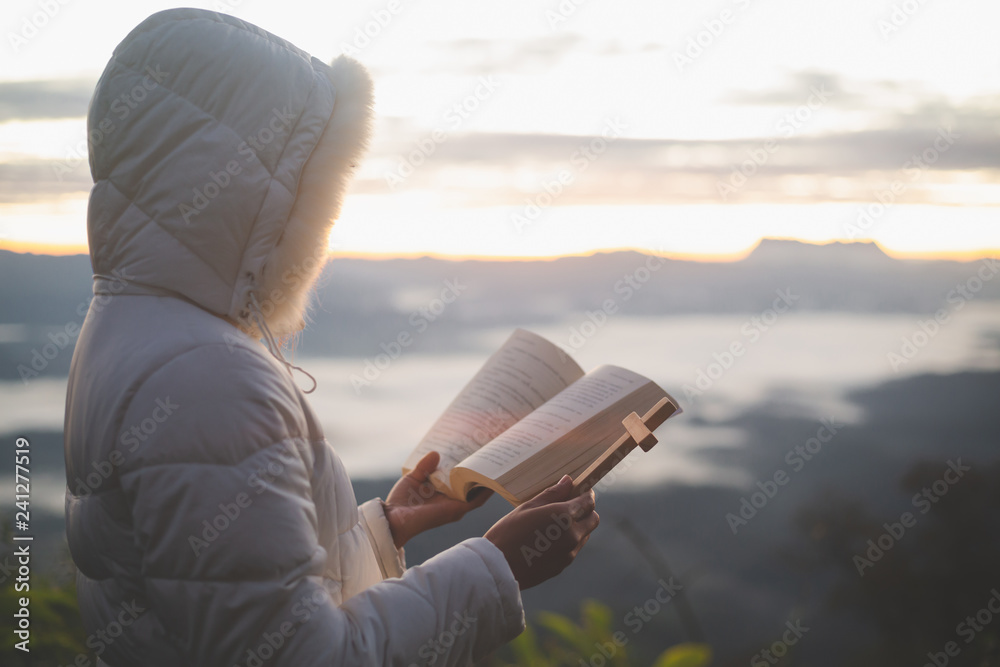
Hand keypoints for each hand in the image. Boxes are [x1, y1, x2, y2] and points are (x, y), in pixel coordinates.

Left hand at [383, 451, 492, 547]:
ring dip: (487, 479)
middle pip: (472, 486)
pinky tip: (492, 476)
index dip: (467, 469)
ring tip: (494, 462)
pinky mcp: (458, 509)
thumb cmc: (401, 502)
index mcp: (442, 495)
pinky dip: (486, 489)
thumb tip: (436, 453)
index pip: (459, 481)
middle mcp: (452, 501)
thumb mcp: (413, 478)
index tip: (475, 454)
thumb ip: (425, 467)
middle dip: (480, 472)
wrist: (394, 518)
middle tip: (487, 454)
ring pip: (478, 492)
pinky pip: (477, 499)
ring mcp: (457, 506)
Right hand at [484, 475, 598, 589]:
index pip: (588, 502)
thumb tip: (568, 481)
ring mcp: (569, 552)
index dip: (586, 494)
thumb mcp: (528, 507)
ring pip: (585, 534)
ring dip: (578, 526)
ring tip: (555, 523)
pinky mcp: (563, 565)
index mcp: (564, 516)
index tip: (579, 490)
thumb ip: (552, 494)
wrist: (498, 567)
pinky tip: (549, 539)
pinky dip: (569, 540)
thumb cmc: (508, 533)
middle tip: (569, 505)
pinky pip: (574, 548)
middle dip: (586, 510)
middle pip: (593, 519)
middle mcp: (573, 535)